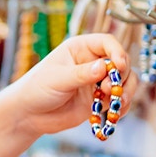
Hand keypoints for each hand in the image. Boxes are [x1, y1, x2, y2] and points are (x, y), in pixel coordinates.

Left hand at [8, 33, 136, 137]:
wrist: (29, 114)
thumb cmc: (37, 89)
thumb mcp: (57, 79)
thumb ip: (81, 74)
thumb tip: (104, 67)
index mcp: (80, 48)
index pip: (107, 42)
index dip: (118, 52)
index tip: (119, 66)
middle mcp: (92, 62)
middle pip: (121, 63)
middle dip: (122, 76)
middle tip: (109, 90)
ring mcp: (98, 81)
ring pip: (125, 81)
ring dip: (126, 91)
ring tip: (117, 102)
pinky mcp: (100, 99)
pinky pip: (120, 99)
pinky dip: (122, 106)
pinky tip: (115, 114)